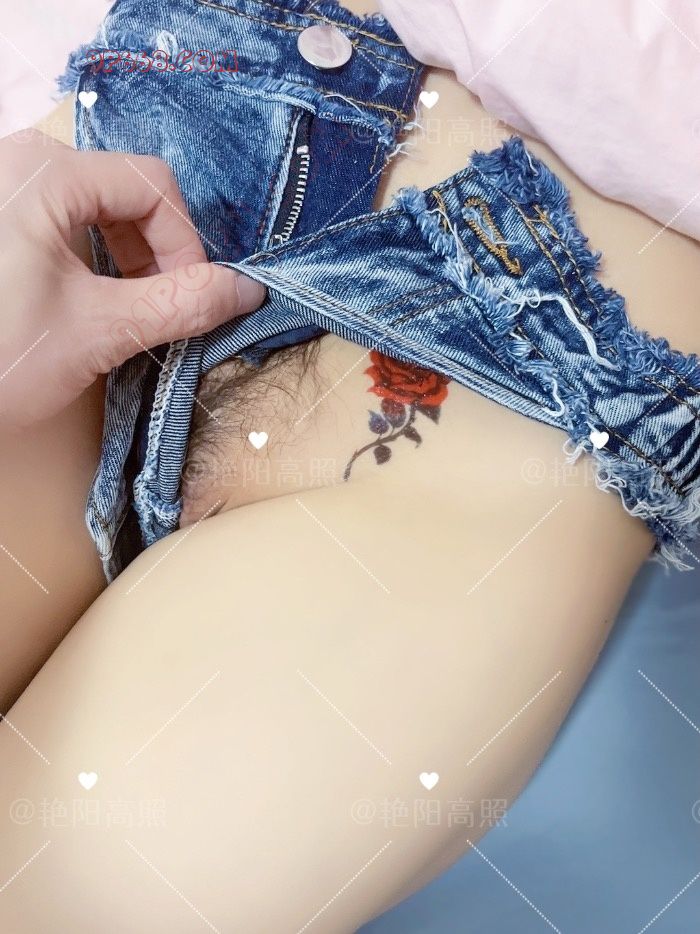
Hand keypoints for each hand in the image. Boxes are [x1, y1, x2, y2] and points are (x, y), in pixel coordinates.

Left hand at [0, 129, 265, 428]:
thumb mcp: (99, 331)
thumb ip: (182, 305)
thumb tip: (248, 290)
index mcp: (42, 172)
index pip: (152, 185)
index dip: (185, 244)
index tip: (188, 301)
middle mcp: (15, 163)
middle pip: (123, 192)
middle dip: (153, 254)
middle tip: (156, 311)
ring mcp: (0, 191)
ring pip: (91, 208)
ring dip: (123, 260)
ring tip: (120, 313)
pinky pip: (57, 222)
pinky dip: (86, 262)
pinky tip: (80, 305)